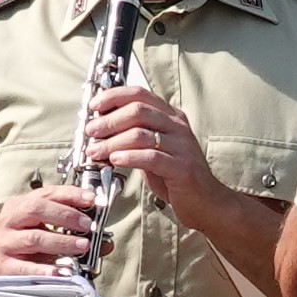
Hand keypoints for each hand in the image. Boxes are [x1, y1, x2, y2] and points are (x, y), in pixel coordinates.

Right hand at [0, 184, 106, 272]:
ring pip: (34, 238)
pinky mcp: (3, 266)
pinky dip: (46, 270)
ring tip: (83, 246)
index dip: (70, 194)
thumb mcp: (49, 234)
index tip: (91, 199)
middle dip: (66, 215)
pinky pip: (26, 267)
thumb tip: (106, 242)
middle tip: (87, 225)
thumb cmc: (28, 249)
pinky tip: (63, 272)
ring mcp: (3, 243)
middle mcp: (9, 220)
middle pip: (36, 209)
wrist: (0, 271)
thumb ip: (75, 234)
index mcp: (20, 206)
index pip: (46, 193)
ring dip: (62, 242)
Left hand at [88, 83, 230, 221]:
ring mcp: (181, 146)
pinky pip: (150, 157)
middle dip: (108, 121)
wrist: (206, 202)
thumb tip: (101, 131)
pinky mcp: (181, 167)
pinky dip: (129, 157)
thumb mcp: (153, 150)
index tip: (94, 106)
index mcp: (171, 116)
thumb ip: (133, 138)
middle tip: (91, 132)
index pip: (140, 94)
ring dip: (112, 142)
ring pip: (140, 134)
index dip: (114, 96)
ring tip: (95, 152)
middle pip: (137, 111)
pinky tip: (115, 160)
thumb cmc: (176, 176)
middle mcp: (178, 126)